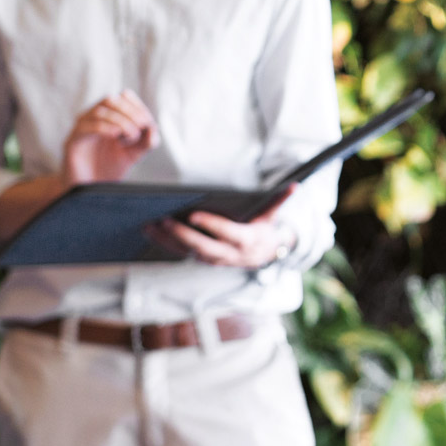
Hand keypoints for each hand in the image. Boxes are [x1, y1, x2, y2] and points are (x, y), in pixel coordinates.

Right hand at [62, 90, 158, 184]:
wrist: (90, 190)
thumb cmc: (109, 169)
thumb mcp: (134, 154)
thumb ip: (146, 142)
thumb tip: (153, 128)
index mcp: (107, 118)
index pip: (122, 98)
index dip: (137, 106)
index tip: (148, 122)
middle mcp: (92, 119)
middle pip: (110, 100)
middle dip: (130, 112)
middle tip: (142, 127)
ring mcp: (81, 128)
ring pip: (99, 111)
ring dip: (120, 121)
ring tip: (130, 136)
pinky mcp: (72, 141)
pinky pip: (86, 127)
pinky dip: (105, 128)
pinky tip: (116, 135)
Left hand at [150, 188, 293, 268]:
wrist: (264, 255)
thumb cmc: (264, 229)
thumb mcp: (273, 216)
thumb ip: (280, 200)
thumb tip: (296, 186)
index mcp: (247, 240)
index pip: (227, 234)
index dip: (211, 225)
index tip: (193, 215)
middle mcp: (230, 254)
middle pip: (203, 247)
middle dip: (182, 235)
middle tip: (164, 220)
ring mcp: (215, 260)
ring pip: (188, 252)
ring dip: (167, 240)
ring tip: (150, 225)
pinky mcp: (203, 260)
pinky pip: (181, 253)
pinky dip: (165, 244)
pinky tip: (150, 231)